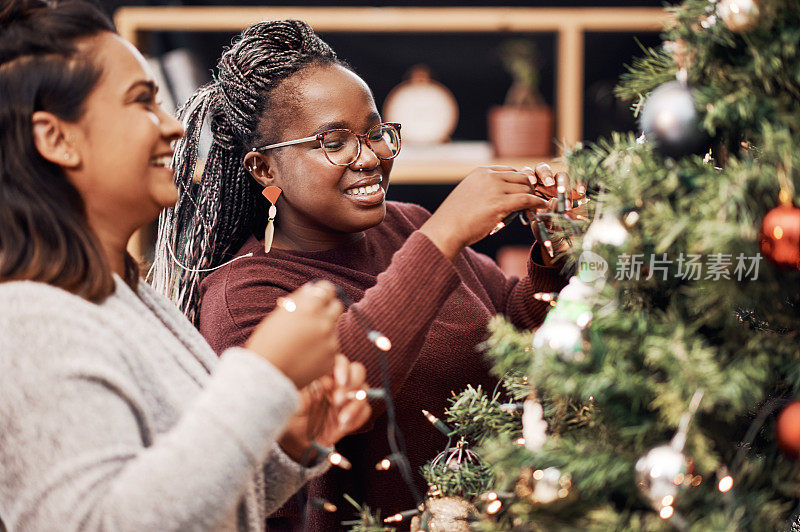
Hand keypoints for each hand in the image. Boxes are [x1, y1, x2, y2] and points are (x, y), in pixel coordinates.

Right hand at [245, 280, 342, 388]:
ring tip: (304, 341)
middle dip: (327, 309)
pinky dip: (323, 348)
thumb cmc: (267, 343)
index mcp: (310, 306)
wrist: (266, 376)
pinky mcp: (332, 358)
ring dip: (324, 330)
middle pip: (337, 306)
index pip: (328, 289)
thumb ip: (299, 300)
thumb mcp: (279, 314)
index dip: (322, 293)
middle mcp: (324, 321)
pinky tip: (306, 355)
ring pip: (334, 328)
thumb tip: (312, 290)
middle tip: (314, 317)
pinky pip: (332, 347)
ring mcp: (330, 340)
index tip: (319, 298)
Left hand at [278, 355, 371, 462]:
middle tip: (338, 401)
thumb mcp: (294, 401)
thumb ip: (308, 390)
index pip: (340, 361)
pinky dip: (357, 418)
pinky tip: (343, 427)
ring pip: (364, 390)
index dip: (342, 368)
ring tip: (341, 419)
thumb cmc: (292, 413)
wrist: (297, 438)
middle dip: (352, 385)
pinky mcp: (354, 412)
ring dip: (355, 405)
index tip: (339, 381)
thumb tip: (325, 382)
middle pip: (358, 371)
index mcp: (325, 373)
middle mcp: (339, 381)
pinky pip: (365, 410)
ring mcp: (349, 396)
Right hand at [420, 165, 551, 259]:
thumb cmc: (456, 218)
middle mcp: (489, 176)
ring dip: (532, 199)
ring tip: (533, 210)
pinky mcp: (500, 204)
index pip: (510, 172)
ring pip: (526, 188)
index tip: (524, 194)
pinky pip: (527, 199)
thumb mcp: (469, 195)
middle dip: (529, 189)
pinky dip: (538, 203)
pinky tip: (543, 208)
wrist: (446, 230)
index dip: (519, 184)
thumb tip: (503, 197)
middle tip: (531, 203)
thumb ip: (485, 190)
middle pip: (521, 177)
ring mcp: (494, 188)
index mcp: (481, 172)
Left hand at [521, 163, 586, 265]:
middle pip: (543, 169)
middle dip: (546, 174)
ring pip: (561, 175)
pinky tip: (580, 192)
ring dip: (563, 183)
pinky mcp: (575, 190)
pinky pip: (579, 182)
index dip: (529, 175)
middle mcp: (544, 184)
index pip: (528, 174)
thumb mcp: (540, 225)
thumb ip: (543, 215)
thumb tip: (552, 201)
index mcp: (530, 189)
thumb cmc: (545, 229)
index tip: (532, 182)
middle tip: (549, 183)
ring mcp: (561, 186)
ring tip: (564, 193)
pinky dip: (580, 184)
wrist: (559, 240)